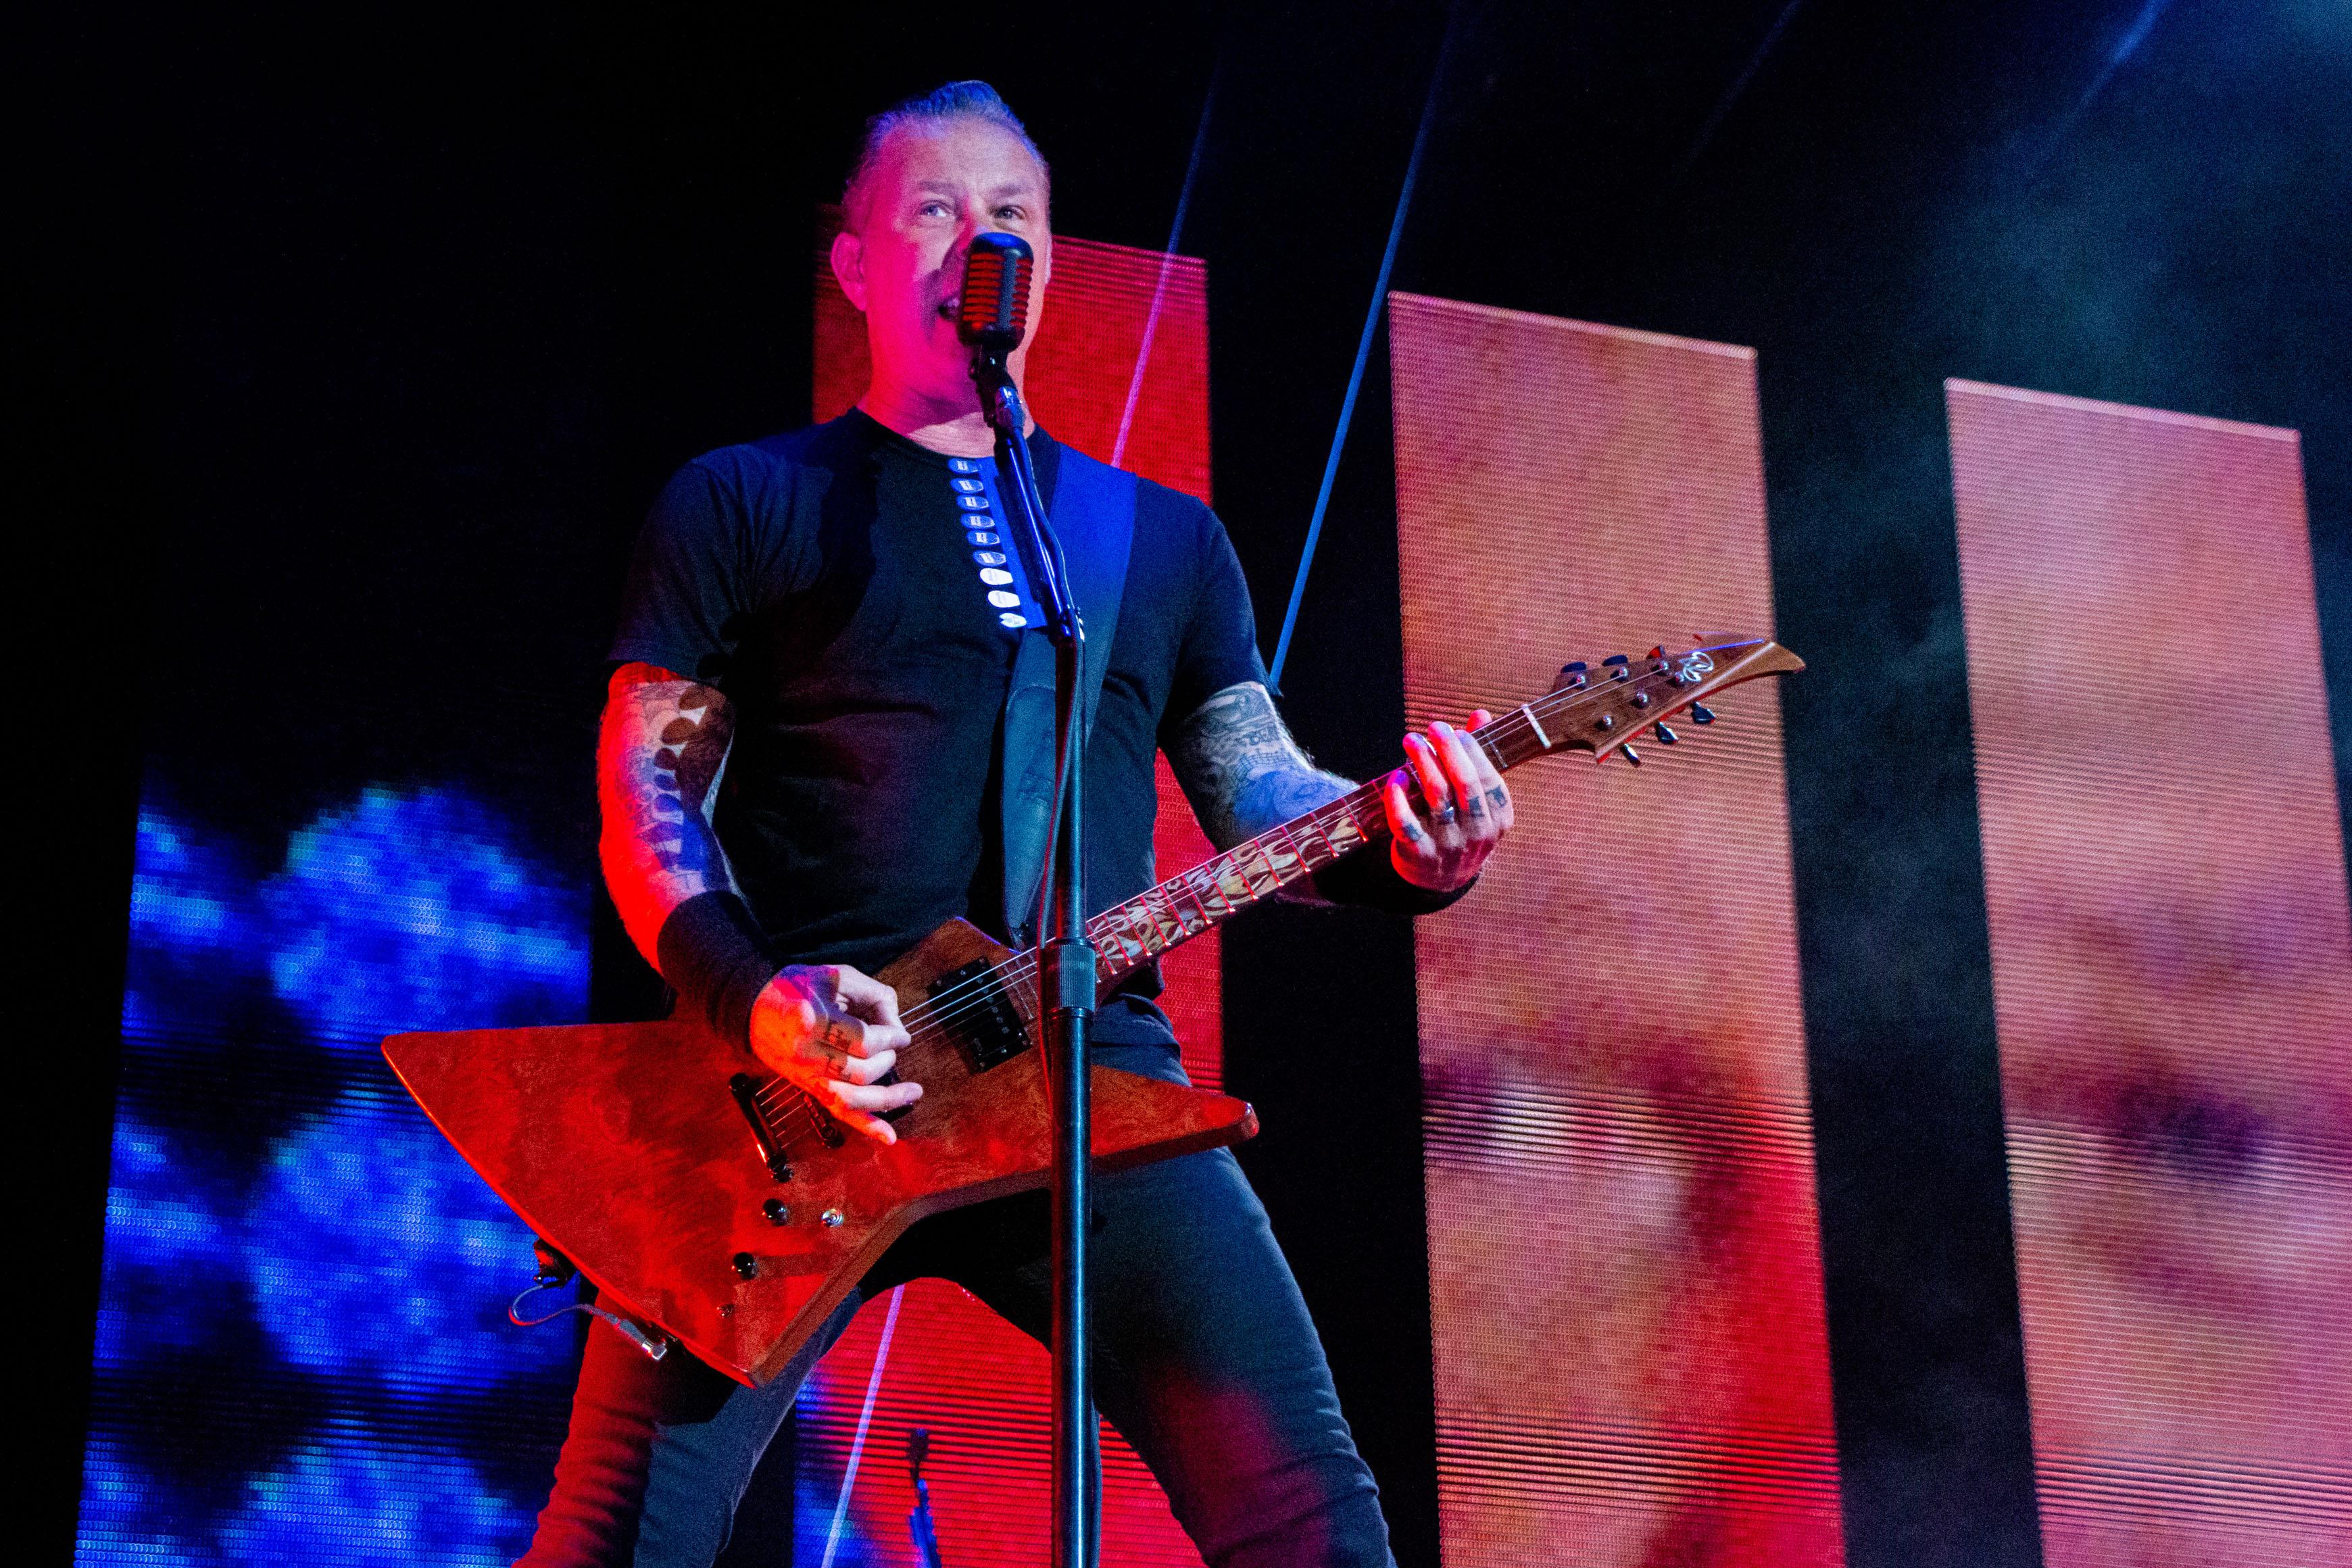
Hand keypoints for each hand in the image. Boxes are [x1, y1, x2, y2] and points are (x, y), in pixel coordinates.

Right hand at [748, 964, 919, 1144]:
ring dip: (888, 1097)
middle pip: (859, 1070)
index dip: (890, 1037)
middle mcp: (806, 1053)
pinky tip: (890, 1137)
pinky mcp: (809, 1088)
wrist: (755, 1010)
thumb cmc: (800, 988)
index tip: (900, 1033)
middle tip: (892, 1045)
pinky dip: (867, 1126)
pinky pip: (840, 1112)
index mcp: (811, 1019)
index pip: (862, 1039)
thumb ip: (874, 995)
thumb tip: (898, 1027)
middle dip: (886, 1058)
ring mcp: (806, 1075)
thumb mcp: (837, 975)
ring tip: (914, 1090)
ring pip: (852, 1098)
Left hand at [1384, 711, 1513, 892]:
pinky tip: (1396, 778)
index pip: (1488, 778)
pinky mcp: (1418, 853)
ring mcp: (1448, 844)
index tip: (1455, 731)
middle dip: (1448, 749)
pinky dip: (1398, 797)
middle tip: (1433, 727)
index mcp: (1498, 818)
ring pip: (1436, 797)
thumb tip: (1481, 714)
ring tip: (1411, 741)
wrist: (1439, 880)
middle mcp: (1476, 832)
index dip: (1472, 751)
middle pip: (1464, 783)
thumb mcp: (1477, 799)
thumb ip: (1478, 756)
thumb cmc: (1460, 825)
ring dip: (1423, 762)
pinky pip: (1406, 822)